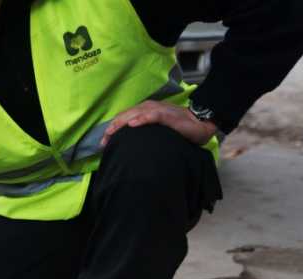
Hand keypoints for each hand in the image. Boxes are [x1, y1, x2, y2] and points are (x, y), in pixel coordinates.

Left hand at [100, 101, 217, 146]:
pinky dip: (142, 118)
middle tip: (103, 142)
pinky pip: (152, 115)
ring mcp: (158, 110)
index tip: (103, 144)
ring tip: (111, 132)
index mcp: (144, 111)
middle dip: (113, 128)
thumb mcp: (157, 132)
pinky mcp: (168, 114)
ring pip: (135, 113)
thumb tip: (129, 147)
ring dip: (122, 123)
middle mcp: (148, 108)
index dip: (112, 129)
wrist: (200, 124)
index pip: (124, 118)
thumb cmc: (178, 129)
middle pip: (125, 116)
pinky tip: (132, 125)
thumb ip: (144, 135)